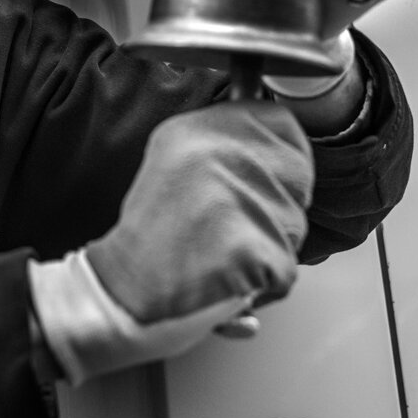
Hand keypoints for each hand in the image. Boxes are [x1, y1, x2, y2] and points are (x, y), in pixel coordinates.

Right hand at [28, 101, 311, 384]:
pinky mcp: (253, 248)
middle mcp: (221, 155)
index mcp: (198, 130)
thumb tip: (277, 139)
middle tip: (232, 227)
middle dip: (278, 209)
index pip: (282, 124)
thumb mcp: (174, 163)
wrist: (119, 294)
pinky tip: (226, 279)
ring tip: (222, 254)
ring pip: (294, 227)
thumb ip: (223, 146)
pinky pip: (286, 270)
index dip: (283, 157)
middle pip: (298, 178)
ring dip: (269, 250)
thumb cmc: (148, 241)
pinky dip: (263, 287)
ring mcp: (239, 201)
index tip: (265, 178)